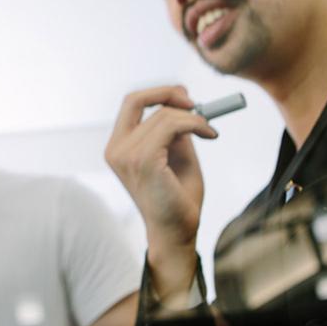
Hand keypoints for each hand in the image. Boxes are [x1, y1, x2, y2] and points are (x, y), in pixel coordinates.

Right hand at [105, 85, 216, 295]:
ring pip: (163, 115)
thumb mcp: (176, 155)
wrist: (178, 232)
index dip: (157, 93)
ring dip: (193, 118)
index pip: (129, 104)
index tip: (184, 98)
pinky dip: (196, 125)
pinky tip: (211, 136)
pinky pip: (173, 126)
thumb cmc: (177, 198)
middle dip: (169, 93)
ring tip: (210, 131)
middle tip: (195, 103)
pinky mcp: (144, 161)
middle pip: (137, 100)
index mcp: (118, 147)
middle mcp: (116, 150)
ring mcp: (127, 156)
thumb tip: (181, 101)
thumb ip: (173, 130)